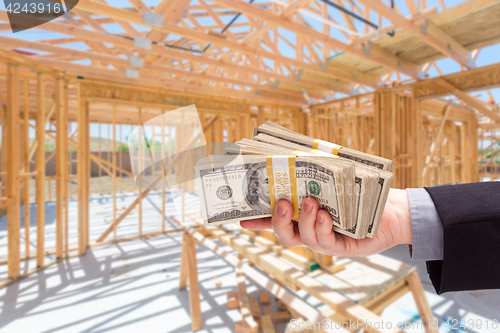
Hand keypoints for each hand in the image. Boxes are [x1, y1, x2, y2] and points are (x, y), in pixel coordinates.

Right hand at [239, 189, 411, 256]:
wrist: (388, 209)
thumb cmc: (358, 192)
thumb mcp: (334, 179)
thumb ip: (316, 172)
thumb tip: (299, 151)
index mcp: (302, 216)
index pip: (275, 219)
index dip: (258, 219)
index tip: (240, 216)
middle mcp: (308, 230)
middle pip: (284, 233)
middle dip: (278, 219)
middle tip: (281, 202)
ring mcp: (323, 240)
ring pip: (303, 237)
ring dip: (304, 219)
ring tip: (310, 203)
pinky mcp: (341, 246)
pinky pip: (325, 241)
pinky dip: (322, 228)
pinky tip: (325, 216)